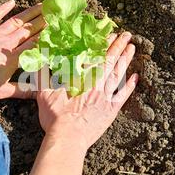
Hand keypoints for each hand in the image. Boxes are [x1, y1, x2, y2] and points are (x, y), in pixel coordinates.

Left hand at [0, 0, 44, 99]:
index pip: (34, 45)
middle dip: (42, 21)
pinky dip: (4, 9)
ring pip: (16, 21)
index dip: (46, 36)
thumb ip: (21, 91)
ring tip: (42, 4)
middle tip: (54, 12)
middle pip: (28, 30)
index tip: (57, 29)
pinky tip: (11, 2)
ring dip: (30, 12)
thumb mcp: (1, 91)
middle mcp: (7, 43)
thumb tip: (38, 95)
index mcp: (14, 58)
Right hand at [36, 32, 137, 151]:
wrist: (68, 140)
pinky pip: (123, 96)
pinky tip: (136, 77)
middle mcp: (97, 87)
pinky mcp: (111, 112)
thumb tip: (39, 59)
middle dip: (119, 47)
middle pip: (111, 63)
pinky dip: (130, 86)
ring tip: (132, 49)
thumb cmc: (56, 118)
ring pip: (119, 76)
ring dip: (126, 61)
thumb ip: (43, 75)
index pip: (97, 57)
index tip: (111, 34)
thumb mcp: (45, 95)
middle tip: (127, 36)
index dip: (105, 45)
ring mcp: (106, 99)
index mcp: (83, 81)